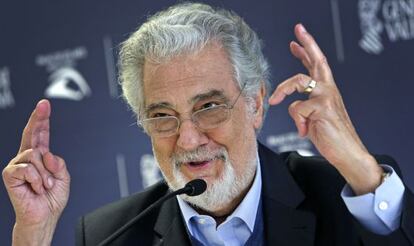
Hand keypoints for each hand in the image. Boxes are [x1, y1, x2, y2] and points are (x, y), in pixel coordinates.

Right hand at [2, 99, 69, 244]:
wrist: (44, 216)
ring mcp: (18, 165)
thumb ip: (58, 163)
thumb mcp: (63, 178)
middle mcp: (28, 158)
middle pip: (31, 134)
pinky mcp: (10, 174)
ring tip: (45, 186)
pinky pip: (27, 168)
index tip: (44, 105)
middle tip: (44, 105)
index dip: (42, 119)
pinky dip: (37, 179)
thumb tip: (47, 154)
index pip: (41, 135)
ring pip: (35, 155)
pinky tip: (36, 188)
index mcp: (41, 157)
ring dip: (45, 174)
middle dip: (38, 118)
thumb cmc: (52, 199)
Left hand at [269, 24, 382, 194]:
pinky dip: (297, 121)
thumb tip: (288, 102)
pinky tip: (305, 131)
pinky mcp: (323, 108)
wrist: (347, 153)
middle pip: (317, 59)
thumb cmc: (330, 136)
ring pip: (298, 80)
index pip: (317, 65)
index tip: (295, 41)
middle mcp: (328, 89)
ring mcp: (327, 96)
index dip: (307, 51)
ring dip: (282, 89)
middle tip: (298, 31)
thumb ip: (304, 105)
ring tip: (274, 100)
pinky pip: (297, 108)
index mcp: (326, 90)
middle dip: (307, 43)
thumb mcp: (314, 117)